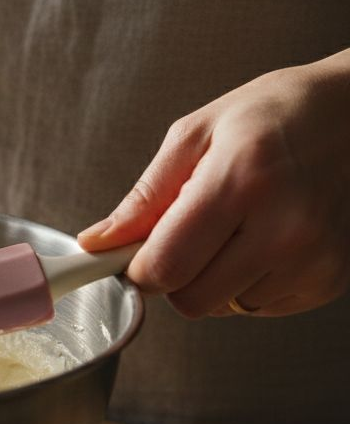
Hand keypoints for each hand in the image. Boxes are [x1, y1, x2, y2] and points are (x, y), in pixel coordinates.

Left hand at [78, 49, 349, 317]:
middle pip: (191, 301)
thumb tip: (97, 243)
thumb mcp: (195, 135)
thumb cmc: (272, 115)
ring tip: (237, 228)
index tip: (133, 254)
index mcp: (240, 183)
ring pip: (225, 307)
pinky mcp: (331, 279)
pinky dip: (250, 282)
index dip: (137, 268)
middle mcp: (285, 227)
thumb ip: (144, 198)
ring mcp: (314, 258)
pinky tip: (265, 239)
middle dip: (175, 276)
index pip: (164, 268)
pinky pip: (261, 307)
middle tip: (188, 234)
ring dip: (215, 279)